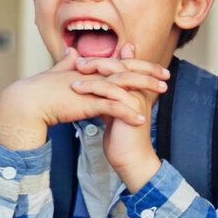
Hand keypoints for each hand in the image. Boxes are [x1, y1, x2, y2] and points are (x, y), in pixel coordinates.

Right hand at [0, 48, 155, 148]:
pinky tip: (141, 119)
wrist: (27, 102)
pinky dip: (127, 113)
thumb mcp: (58, 73)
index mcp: (89, 70)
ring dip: (144, 88)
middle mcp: (92, 76)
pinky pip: (111, 107)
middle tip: (167, 76)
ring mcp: (90, 88)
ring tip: (162, 92)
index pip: (119, 64)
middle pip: (126, 70)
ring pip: (123, 85)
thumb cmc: (40, 90)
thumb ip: (67, 62)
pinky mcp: (85, 103)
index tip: (156, 68)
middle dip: (149, 72)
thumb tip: (72, 52)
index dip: (139, 64)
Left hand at [73, 43, 169, 188]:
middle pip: (123, 66)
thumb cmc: (121, 137)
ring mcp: (137, 99)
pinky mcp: (131, 108)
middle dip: (99, 61)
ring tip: (76, 72)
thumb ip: (111, 95)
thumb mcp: (114, 111)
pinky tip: (77, 88)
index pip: (125, 65)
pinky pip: (111, 91)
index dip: (105, 60)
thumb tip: (102, 82)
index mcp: (138, 90)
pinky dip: (93, 87)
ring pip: (117, 76)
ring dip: (94, 72)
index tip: (83, 60)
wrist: (130, 158)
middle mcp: (141, 92)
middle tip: (79, 62)